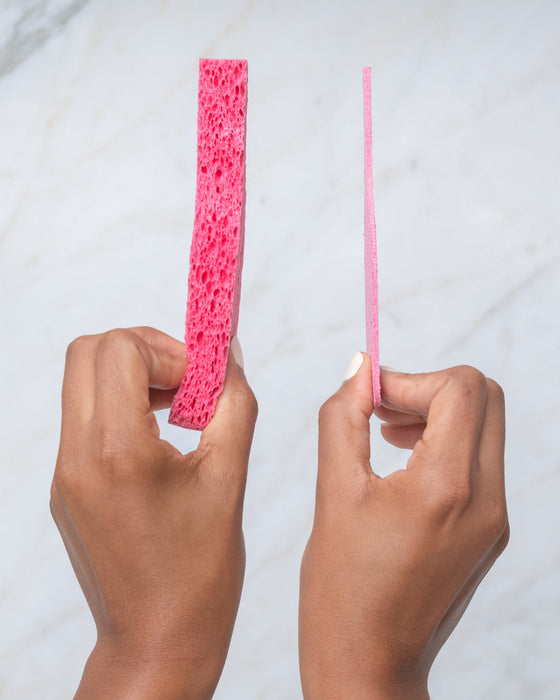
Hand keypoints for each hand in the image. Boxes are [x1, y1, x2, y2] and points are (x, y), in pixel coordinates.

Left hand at [50, 328, 257, 698]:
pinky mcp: (66, 487)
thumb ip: (234, 404)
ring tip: (177, 410)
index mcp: (117, 452)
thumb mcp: (230, 477)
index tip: (201, 379)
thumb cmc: (200, 572)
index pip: (119, 349)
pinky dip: (121, 407)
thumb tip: (228, 356)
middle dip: (143, 351)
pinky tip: (159, 439)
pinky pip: (84, 419)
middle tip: (185, 383)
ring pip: (82, 382)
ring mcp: (64, 474)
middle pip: (88, 352)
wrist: (157, 641)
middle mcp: (77, 457)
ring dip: (132, 377)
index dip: (167, 350)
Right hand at [299, 355, 507, 698]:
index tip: (370, 397)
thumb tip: (360, 367)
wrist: (369, 663)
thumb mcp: (333, 491)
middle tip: (381, 410)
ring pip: (486, 426)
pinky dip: (447, 443)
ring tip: (388, 434)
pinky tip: (405, 462)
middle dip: (429, 389)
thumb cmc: (341, 586)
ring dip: (439, 413)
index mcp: (447, 488)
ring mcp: (496, 519)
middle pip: (485, 398)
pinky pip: (481, 461)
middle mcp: (487, 500)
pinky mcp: (491, 531)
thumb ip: (343, 417)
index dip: (410, 378)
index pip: (461, 388)